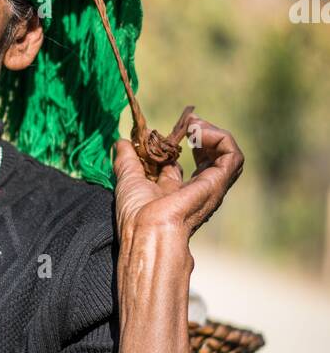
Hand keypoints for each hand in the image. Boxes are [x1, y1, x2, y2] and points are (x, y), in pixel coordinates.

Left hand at [113, 113, 244, 243]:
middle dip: (200, 134)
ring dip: (213, 133)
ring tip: (194, 125)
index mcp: (173, 191)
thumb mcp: (128, 178)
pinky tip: (198, 133)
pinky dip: (219, 138)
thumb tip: (121, 142)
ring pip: (227, 155)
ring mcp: (209, 187)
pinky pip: (232, 155)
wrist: (147, 229)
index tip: (162, 132)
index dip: (173, 143)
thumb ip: (126, 159)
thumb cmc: (136, 213)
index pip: (180, 164)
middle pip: (209, 157)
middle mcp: (195, 190)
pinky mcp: (218, 183)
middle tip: (187, 123)